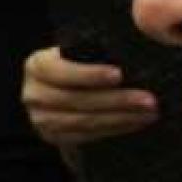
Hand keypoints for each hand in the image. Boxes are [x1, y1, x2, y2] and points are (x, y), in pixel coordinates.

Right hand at [24, 48, 158, 146]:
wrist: (74, 91)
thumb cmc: (85, 65)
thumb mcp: (85, 52)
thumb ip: (98, 49)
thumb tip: (134, 44)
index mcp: (37, 65)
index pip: (57, 70)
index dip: (87, 74)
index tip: (119, 75)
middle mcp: (33, 93)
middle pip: (72, 100)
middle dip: (114, 100)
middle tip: (148, 99)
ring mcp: (40, 119)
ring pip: (81, 121)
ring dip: (119, 118)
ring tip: (148, 112)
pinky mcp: (53, 137)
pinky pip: (85, 137)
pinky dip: (113, 130)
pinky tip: (135, 122)